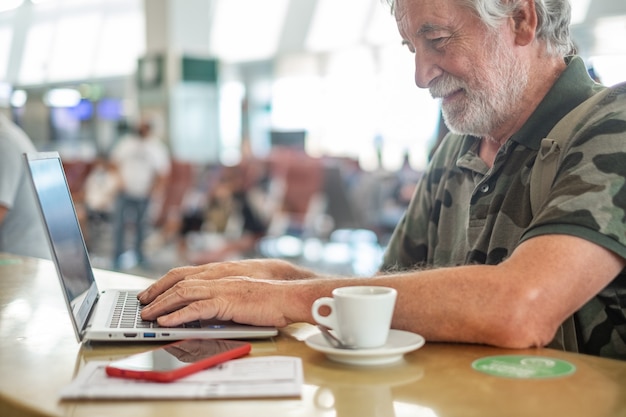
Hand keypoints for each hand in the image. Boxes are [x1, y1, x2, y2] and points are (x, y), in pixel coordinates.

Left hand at [139, 275, 292, 327]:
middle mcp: (218, 278)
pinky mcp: (227, 302)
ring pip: (182, 293)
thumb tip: (204, 313)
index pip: (184, 274)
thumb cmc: (270, 299)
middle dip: (157, 293)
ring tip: (147, 315)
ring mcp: (221, 289)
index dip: (164, 282)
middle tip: (141, 304)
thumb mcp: (240, 296)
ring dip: (162, 305)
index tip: (150, 292)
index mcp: (221, 275)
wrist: (289, 296)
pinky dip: (178, 315)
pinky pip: (196, 308)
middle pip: (178, 282)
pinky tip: (166, 322)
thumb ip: (222, 300)